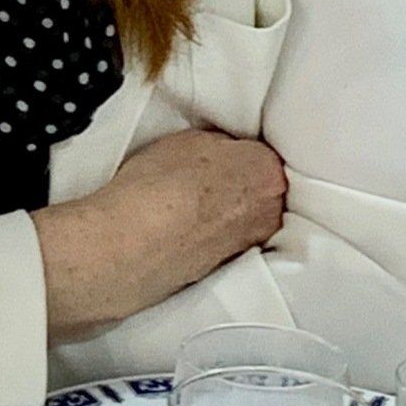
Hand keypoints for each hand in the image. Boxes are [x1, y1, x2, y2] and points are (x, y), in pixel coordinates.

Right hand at [32, 127, 286, 340]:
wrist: (134, 242)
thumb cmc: (157, 189)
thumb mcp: (187, 138)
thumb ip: (219, 144)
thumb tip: (221, 152)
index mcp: (265, 169)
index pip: (261, 151)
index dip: (234, 150)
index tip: (214, 153)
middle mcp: (270, 208)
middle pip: (261, 185)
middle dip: (238, 180)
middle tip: (201, 175)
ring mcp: (253, 240)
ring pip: (244, 214)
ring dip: (224, 209)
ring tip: (187, 203)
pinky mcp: (230, 266)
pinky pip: (225, 238)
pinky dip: (209, 232)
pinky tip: (182, 225)